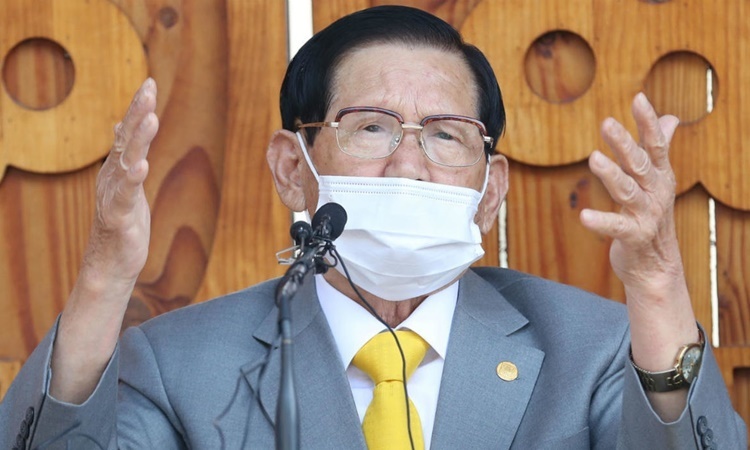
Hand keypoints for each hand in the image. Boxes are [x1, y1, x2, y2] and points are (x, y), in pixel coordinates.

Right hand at [82, 78, 158, 286]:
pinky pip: (125, 195)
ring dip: (139, 139)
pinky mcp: (119, 217)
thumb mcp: (127, 183)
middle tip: (148, 88)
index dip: (138, 108)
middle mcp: (113, 177)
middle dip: (138, 112)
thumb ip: (128, 154)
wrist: (111, 263)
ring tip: (151, 118)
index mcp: (118, 168)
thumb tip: (125, 125)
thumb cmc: (122, 222)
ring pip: (127, 161)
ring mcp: (114, 195)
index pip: (128, 131)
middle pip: (127, 139)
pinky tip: (142, 166)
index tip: (149, 82)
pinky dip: (133, 180)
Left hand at [581, 93, 683, 299]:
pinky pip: (616, 227)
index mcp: (661, 176)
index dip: (648, 122)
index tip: (638, 98)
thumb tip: (670, 118)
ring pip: (628, 191)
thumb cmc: (652, 216)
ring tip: (594, 158)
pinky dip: (601, 222)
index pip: (656, 144)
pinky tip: (584, 216)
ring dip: (611, 175)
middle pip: (639, 163)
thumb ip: (659, 149)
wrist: (656, 266)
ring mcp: (647, 215)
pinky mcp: (634, 237)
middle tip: (607, 123)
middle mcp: (657, 192)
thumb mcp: (658, 181)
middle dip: (624, 143)